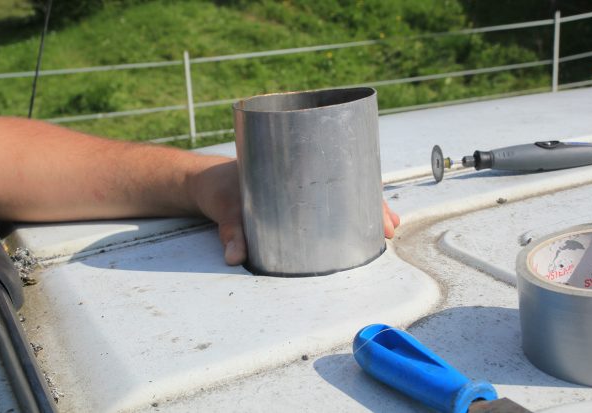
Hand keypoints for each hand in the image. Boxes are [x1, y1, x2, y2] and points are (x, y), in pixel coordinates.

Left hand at [193, 158, 400, 265]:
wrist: (202, 180)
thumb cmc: (217, 186)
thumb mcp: (225, 206)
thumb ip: (231, 231)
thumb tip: (236, 258)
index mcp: (292, 163)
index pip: (340, 171)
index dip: (366, 192)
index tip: (383, 215)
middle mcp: (303, 174)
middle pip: (349, 185)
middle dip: (372, 207)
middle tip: (389, 228)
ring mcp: (300, 189)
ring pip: (341, 197)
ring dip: (362, 213)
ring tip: (383, 231)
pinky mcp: (292, 203)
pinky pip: (325, 208)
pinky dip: (343, 217)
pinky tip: (356, 231)